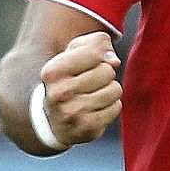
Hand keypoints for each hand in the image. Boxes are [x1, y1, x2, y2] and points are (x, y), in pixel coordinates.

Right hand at [40, 31, 122, 145]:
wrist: (53, 119)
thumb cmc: (69, 78)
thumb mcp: (75, 53)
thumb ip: (97, 43)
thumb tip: (114, 61)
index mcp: (52, 71)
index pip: (95, 52)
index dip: (97, 56)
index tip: (85, 66)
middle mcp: (59, 93)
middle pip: (107, 71)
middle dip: (104, 75)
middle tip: (89, 84)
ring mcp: (73, 113)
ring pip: (115, 89)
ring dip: (109, 91)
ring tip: (92, 96)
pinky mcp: (87, 128)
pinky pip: (117, 107)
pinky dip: (111, 106)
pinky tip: (95, 109)